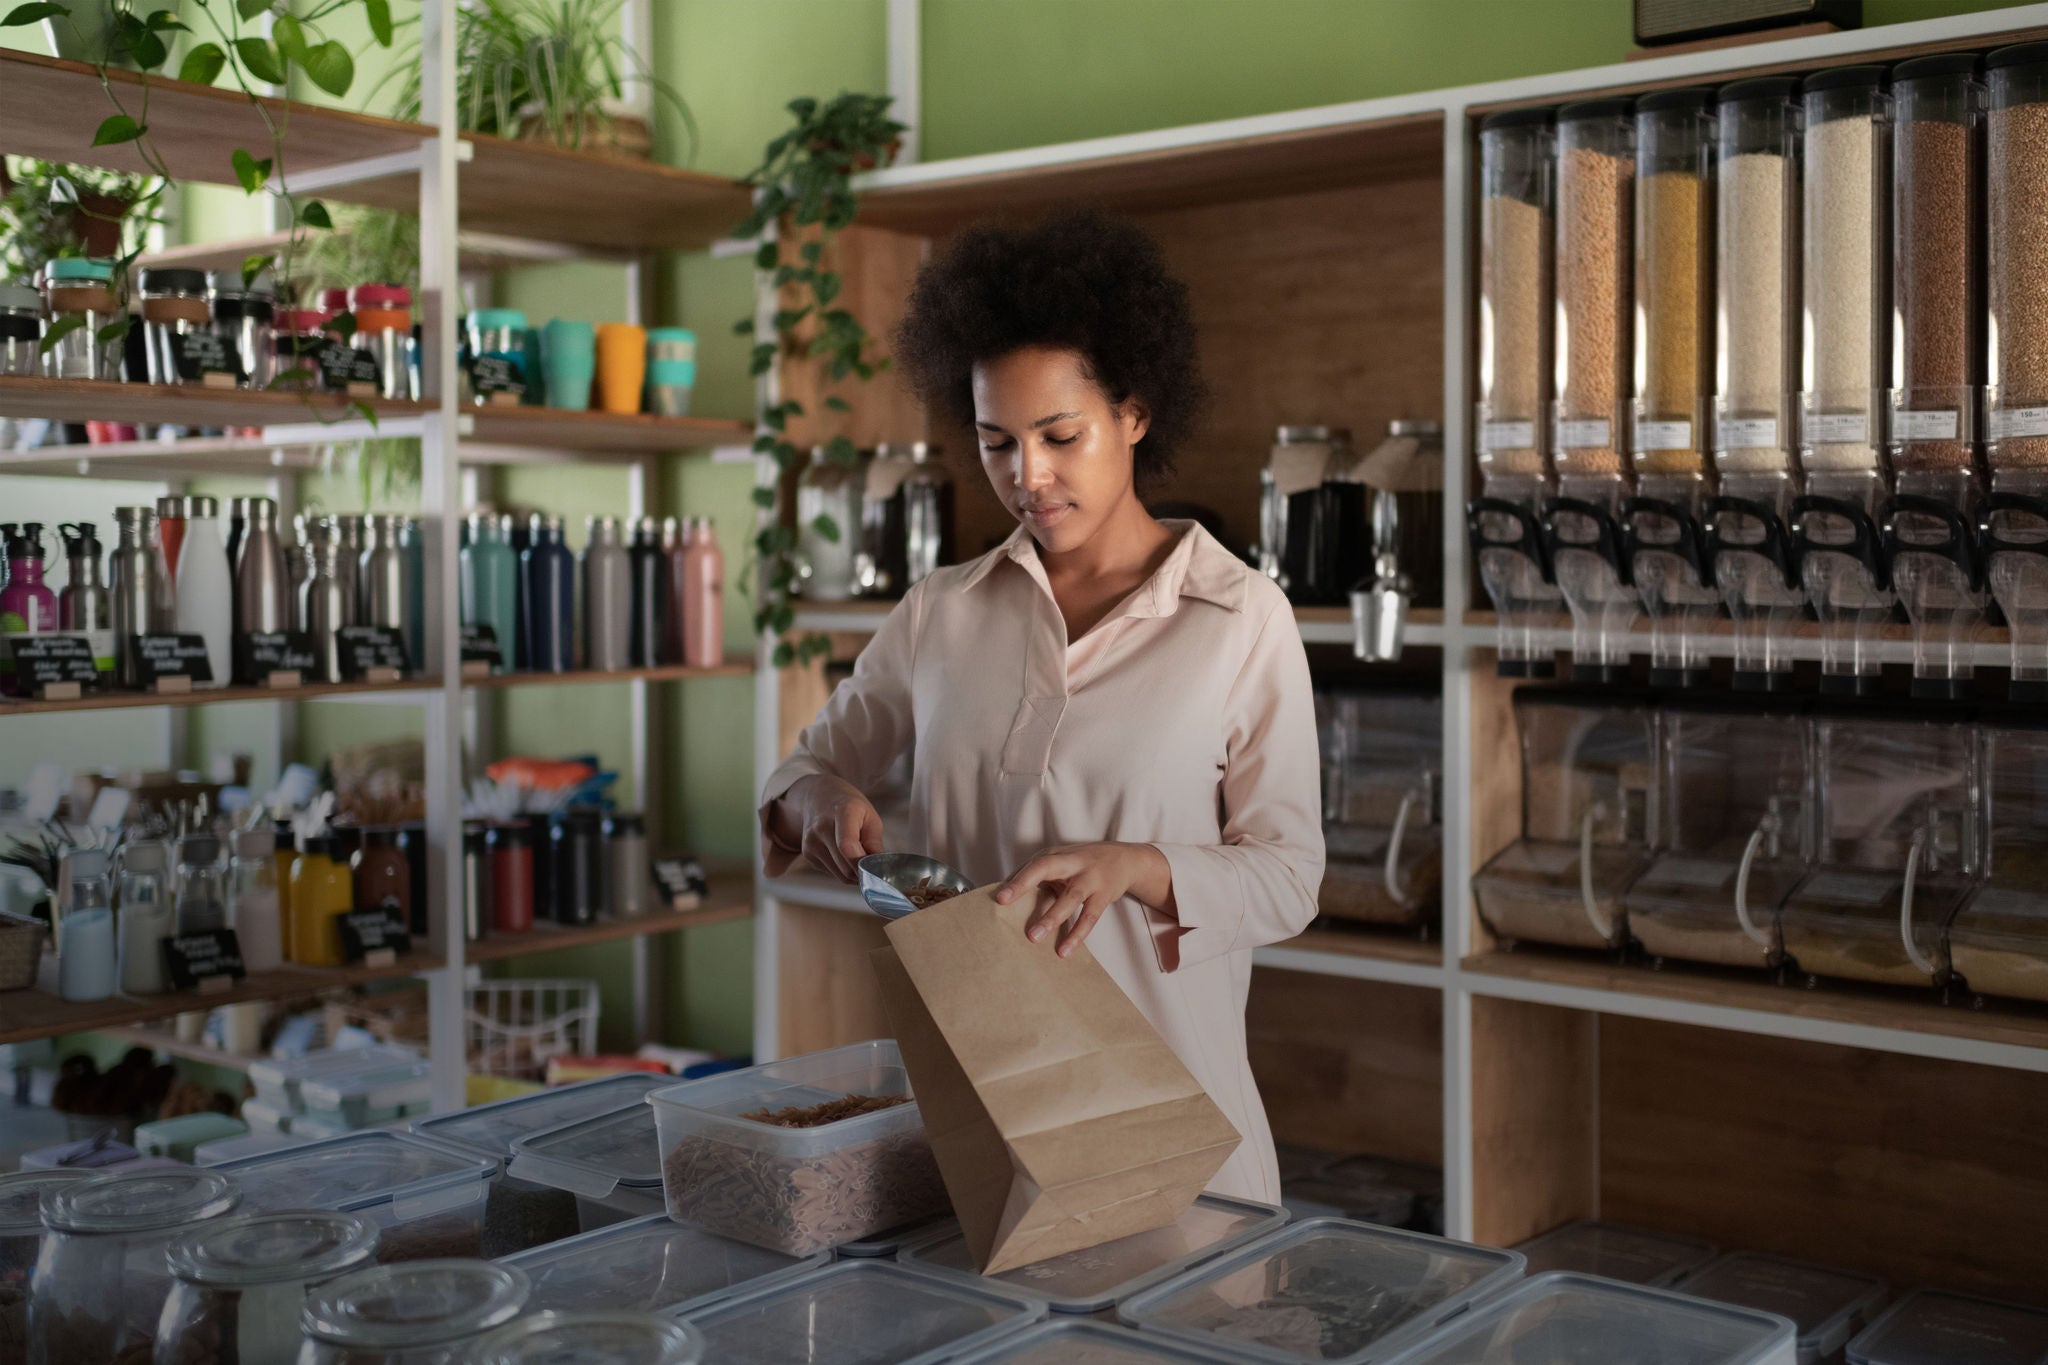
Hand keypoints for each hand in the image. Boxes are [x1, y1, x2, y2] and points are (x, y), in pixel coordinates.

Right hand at [785, 775, 883, 882]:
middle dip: (863, 871)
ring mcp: (811, 842)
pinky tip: (843, 854)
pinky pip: (831, 873)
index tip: (875, 867)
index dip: (863, 864)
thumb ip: (875, 843)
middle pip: (846, 866)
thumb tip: (878, 869)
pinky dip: (842, 870)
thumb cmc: (851, 807)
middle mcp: (821, 827)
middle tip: (872, 864)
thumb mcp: (870, 816)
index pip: (847, 846)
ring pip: (839, 875)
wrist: (820, 797)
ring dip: (853, 873)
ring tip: (858, 856)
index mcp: (843, 812)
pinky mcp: (806, 853)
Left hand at [994, 842, 1169, 957]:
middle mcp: (1073, 863)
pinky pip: (1089, 918)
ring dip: (1051, 918)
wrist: (1126, 860)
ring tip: (1034, 938)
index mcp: (1057, 856)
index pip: (1033, 864)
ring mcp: (1090, 879)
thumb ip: (1036, 874)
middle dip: (1024, 885)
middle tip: (1003, 903)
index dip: (1016, 880)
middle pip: (1046, 869)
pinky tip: (1064, 950)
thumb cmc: (1084, 864)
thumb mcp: (1061, 862)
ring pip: (1070, 898)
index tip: (999, 897)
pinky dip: (1077, 935)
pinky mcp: (1103, 896)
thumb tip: (1003, 892)